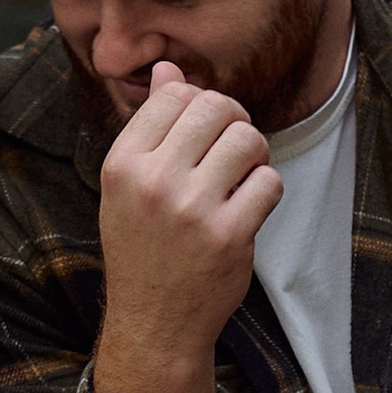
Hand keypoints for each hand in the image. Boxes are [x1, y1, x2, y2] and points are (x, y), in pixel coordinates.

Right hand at [95, 62, 282, 385]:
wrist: (153, 322)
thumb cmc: (143, 246)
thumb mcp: (129, 186)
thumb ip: (150, 127)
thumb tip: (168, 70)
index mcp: (122, 164)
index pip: (175, 95)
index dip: (200, 102)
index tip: (205, 129)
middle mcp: (152, 182)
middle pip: (216, 107)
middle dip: (234, 120)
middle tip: (233, 146)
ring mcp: (191, 210)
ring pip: (248, 139)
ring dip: (255, 153)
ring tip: (243, 174)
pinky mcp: (228, 236)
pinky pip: (269, 182)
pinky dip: (267, 189)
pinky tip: (248, 206)